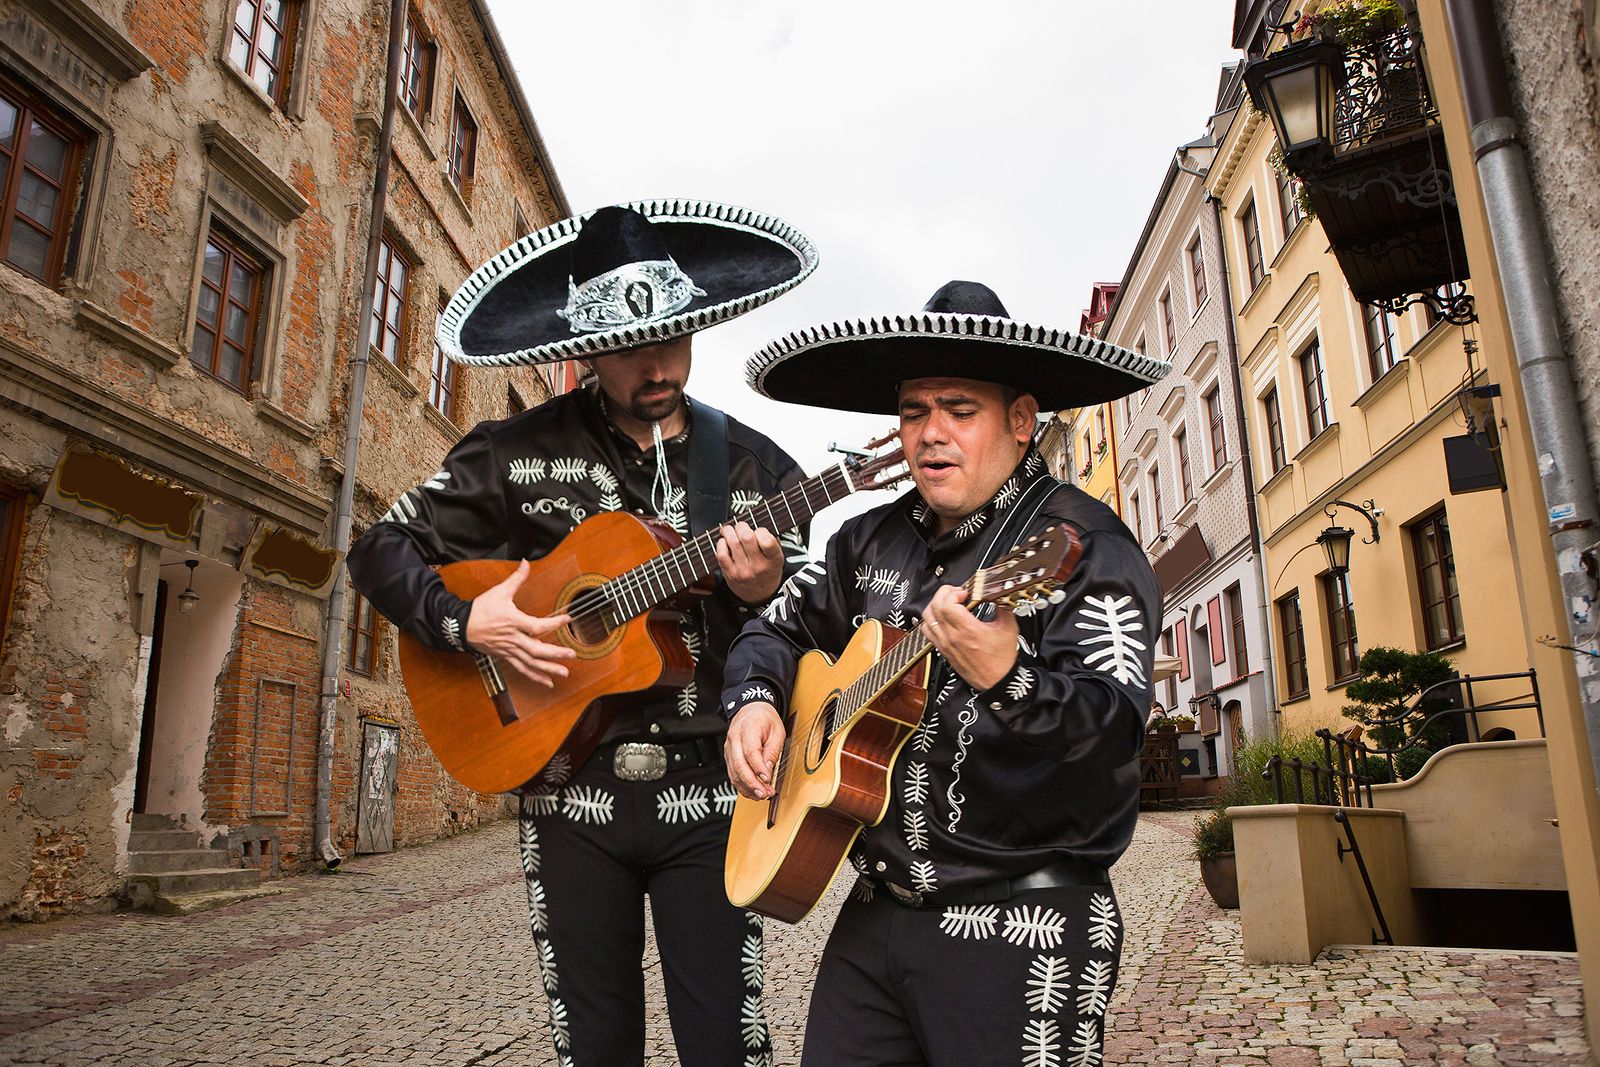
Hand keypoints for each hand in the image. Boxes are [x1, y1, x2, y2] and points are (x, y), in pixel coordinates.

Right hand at [464, 560, 576, 686]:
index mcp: (513, 621)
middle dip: (555, 653)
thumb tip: (525, 563)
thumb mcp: (499, 591)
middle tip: (572, 654)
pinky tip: (547, 682)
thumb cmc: (481, 609)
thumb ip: (516, 579)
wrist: (461, 626)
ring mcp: (509, 649)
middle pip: (536, 649)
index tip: (567, 620)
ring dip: (548, 669)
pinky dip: (535, 676)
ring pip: (530, 662)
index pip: (537, 626)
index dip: (553, 624)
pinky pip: (522, 668)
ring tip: (564, 673)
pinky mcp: (505, 656)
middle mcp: (512, 638)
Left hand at [716, 520, 784, 602]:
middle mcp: (758, 566)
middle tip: (741, 526)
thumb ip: (771, 541)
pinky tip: (724, 542)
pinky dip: (721, 543)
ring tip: (729, 530)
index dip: (761, 530)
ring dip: (729, 531)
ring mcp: (743, 571)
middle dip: (742, 526)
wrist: (760, 595)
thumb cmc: (768, 571)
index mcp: (773, 560)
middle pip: (746, 538)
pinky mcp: (730, 574)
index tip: (758, 531)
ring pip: (732, 543)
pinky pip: (721, 554)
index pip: (767, 541)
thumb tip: (757, 524)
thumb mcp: (777, 557)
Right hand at [725, 702, 785, 799]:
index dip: (759, 769)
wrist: (751, 710)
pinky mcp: (729, 756)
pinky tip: (752, 792)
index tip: (768, 780)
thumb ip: (773, 751)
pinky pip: (733, 774)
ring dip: (747, 787)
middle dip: (752, 783)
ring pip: (734, 773)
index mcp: (747, 728)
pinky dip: (742, 785)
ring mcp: (729, 748)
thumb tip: (768, 770)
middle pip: (739, 765)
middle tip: (764, 793)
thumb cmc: (765, 719)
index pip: (750, 752)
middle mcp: (734, 739)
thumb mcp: (777, 731)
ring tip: (761, 795)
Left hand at [922, 584, 1018, 691]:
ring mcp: (945, 644)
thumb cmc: (1001, 660)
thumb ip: (1002, 607)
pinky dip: (931, 620)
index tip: (965, 592)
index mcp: (968, 630)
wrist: (997, 681)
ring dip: (935, 605)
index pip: (947, 604)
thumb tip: (997, 595)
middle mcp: (952, 637)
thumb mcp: (1008, 628)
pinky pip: (928, 631)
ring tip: (948, 602)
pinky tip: (943, 618)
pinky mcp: (943, 650)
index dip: (954, 593)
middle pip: (934, 607)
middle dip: (944, 594)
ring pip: (927, 618)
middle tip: (957, 593)